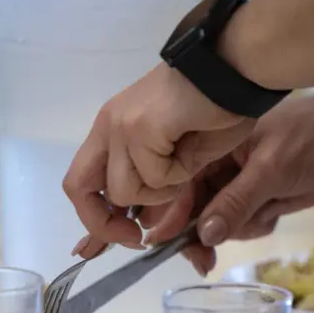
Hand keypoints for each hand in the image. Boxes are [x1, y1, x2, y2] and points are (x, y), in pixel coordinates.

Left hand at [64, 63, 255, 253]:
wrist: (235, 69)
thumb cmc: (216, 109)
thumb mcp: (180, 162)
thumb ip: (156, 191)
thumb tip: (143, 225)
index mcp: (113, 131)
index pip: (83, 183)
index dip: (91, 221)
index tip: (111, 243)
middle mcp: (108, 127)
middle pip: (78, 189)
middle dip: (103, 224)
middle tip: (137, 235)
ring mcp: (120, 126)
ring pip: (123, 191)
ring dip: (160, 192)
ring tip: (184, 162)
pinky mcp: (138, 128)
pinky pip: (153, 178)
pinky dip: (178, 175)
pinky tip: (190, 146)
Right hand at [69, 88, 313, 269]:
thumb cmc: (309, 138)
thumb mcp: (273, 168)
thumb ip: (238, 202)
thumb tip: (205, 236)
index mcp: (201, 150)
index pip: (166, 190)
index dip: (155, 219)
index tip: (149, 244)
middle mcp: (207, 169)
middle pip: (179, 213)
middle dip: (189, 237)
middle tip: (202, 262)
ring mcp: (226, 184)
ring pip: (208, 225)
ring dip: (227, 233)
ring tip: (253, 224)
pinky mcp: (246, 198)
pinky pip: (234, 227)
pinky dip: (251, 227)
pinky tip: (273, 212)